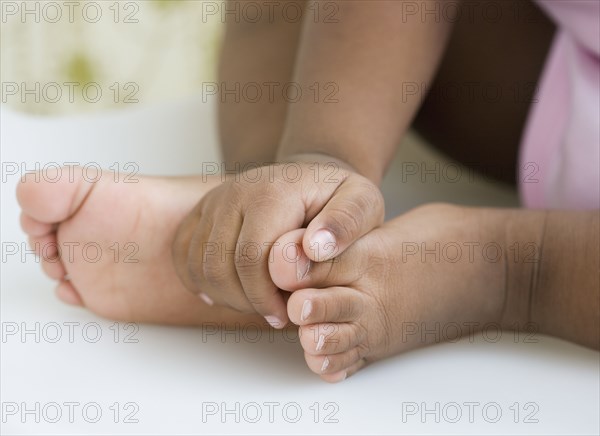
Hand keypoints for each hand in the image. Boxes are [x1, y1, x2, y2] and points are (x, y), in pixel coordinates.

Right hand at [171, 154, 384, 327]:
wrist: (311, 176)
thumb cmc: (338, 197)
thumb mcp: (363, 203)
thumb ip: (346, 224)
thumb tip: (314, 248)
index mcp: (271, 193)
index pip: (251, 259)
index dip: (265, 297)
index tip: (289, 313)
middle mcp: (233, 193)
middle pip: (218, 266)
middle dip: (245, 301)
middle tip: (275, 314)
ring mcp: (214, 201)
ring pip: (198, 265)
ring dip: (225, 296)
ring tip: (257, 303)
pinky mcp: (202, 211)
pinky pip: (182, 253)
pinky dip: (198, 280)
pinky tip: (225, 292)